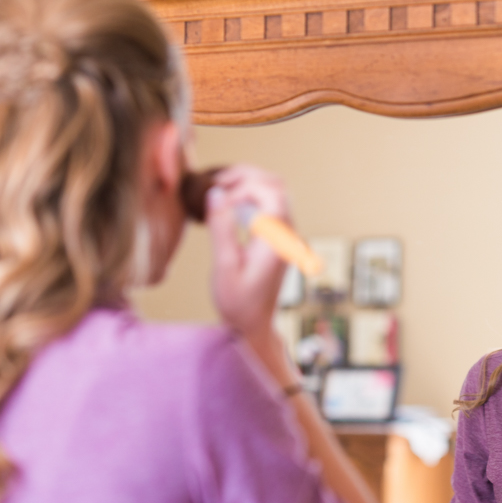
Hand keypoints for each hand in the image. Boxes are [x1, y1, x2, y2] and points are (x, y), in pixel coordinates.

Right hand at [207, 164, 292, 374]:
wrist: (252, 326)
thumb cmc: (238, 303)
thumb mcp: (225, 266)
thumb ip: (221, 228)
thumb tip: (215, 194)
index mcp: (278, 240)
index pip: (271, 193)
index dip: (243, 188)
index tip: (218, 202)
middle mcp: (286, 233)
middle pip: (276, 185)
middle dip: (246, 177)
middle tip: (217, 183)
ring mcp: (284, 234)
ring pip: (274, 192)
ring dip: (248, 183)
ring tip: (219, 189)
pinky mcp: (276, 238)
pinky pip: (268, 205)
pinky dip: (249, 196)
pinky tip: (227, 203)